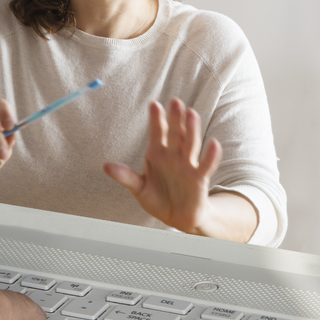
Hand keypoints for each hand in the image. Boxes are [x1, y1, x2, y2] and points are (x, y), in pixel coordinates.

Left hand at [103, 98, 235, 236]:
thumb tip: (105, 166)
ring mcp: (187, 165)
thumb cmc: (157, 198)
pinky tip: (214, 143)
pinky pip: (205, 165)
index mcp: (157, 154)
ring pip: (190, 144)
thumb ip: (125, 176)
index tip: (154, 105)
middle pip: (175, 134)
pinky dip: (210, 156)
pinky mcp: (199, 179)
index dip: (156, 120)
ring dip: (191, 130)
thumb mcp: (138, 188)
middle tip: (175, 102)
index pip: (157, 133)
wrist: (176, 217)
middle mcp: (173, 156)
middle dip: (175, 119)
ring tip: (191, 113)